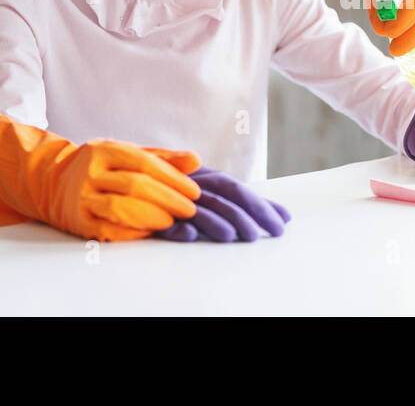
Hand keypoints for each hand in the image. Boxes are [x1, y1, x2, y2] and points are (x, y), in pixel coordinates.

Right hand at [0, 115, 201, 240]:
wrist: (51, 183)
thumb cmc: (101, 169)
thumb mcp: (128, 155)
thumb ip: (163, 159)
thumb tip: (195, 161)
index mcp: (104, 150)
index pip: (144, 163)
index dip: (173, 178)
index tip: (195, 192)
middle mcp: (90, 173)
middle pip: (136, 186)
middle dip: (169, 199)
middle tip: (191, 210)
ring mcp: (82, 198)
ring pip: (121, 208)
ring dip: (153, 217)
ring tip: (173, 221)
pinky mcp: (79, 222)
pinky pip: (110, 229)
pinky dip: (135, 232)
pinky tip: (152, 231)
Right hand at [154, 168, 290, 242]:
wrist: (128, 181)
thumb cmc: (181, 194)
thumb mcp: (215, 194)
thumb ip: (249, 205)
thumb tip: (286, 216)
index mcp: (207, 178)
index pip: (237, 189)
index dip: (261, 205)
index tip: (282, 224)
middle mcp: (192, 185)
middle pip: (224, 194)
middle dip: (248, 212)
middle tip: (267, 232)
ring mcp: (170, 197)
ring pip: (196, 207)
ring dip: (215, 221)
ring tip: (234, 236)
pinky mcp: (148, 214)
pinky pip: (162, 221)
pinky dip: (176, 227)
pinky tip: (190, 235)